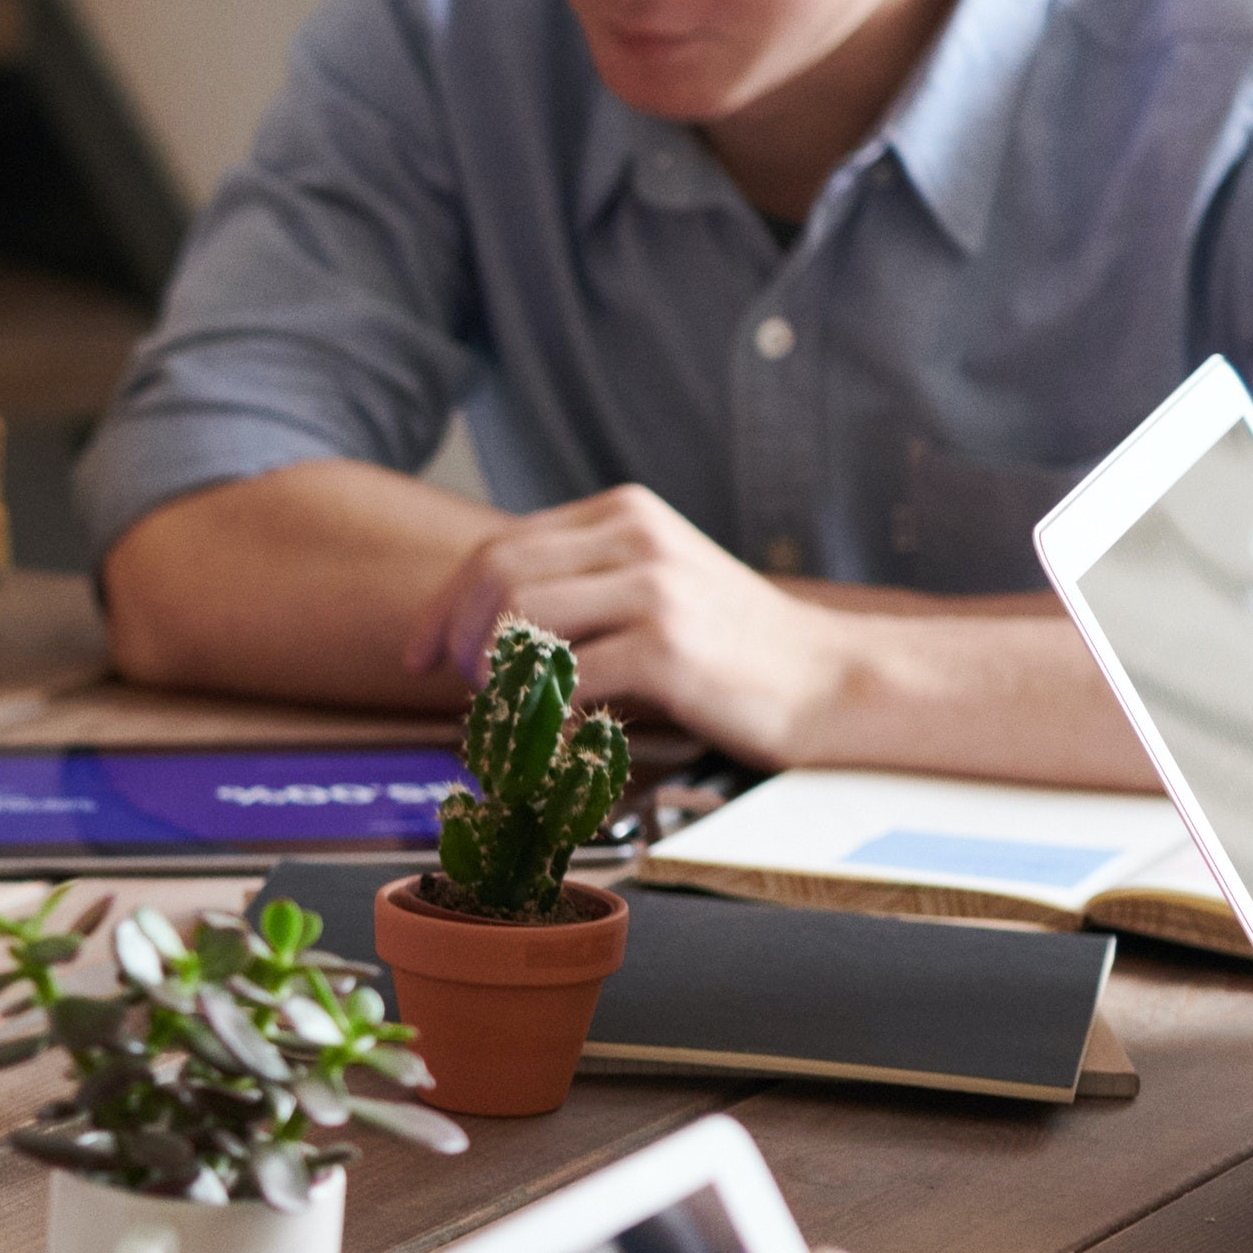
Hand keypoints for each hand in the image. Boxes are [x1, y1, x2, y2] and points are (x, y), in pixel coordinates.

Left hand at [423, 486, 858, 760]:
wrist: (830, 680)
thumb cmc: (731, 646)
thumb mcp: (652, 584)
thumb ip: (576, 586)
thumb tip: (470, 629)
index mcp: (623, 513)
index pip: (497, 550)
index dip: (443, 607)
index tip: (422, 655)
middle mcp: (635, 538)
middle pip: (494, 578)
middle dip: (458, 640)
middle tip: (462, 691)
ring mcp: (654, 590)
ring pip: (520, 621)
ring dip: (497, 678)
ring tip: (513, 714)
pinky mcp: (668, 648)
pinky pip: (566, 681)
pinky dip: (545, 717)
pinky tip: (561, 738)